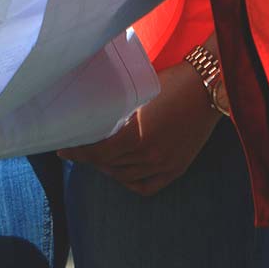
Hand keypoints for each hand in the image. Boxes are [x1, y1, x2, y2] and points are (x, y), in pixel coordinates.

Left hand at [57, 61, 218, 195]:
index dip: (78, 152)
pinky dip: (129, 181)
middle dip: (89, 159)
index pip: (98, 152)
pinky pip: (146, 186)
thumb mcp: (137, 93)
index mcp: (137, 134)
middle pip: (109, 166)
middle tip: (76, 150)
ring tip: (95, 157)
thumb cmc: (170, 81)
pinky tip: (119, 171)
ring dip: (107, 169)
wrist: (205, 88)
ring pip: (125, 176)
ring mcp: (165, 164)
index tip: (63, 149)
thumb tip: (91, 110)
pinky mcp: (176, 168)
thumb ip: (117, 108)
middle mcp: (150, 154)